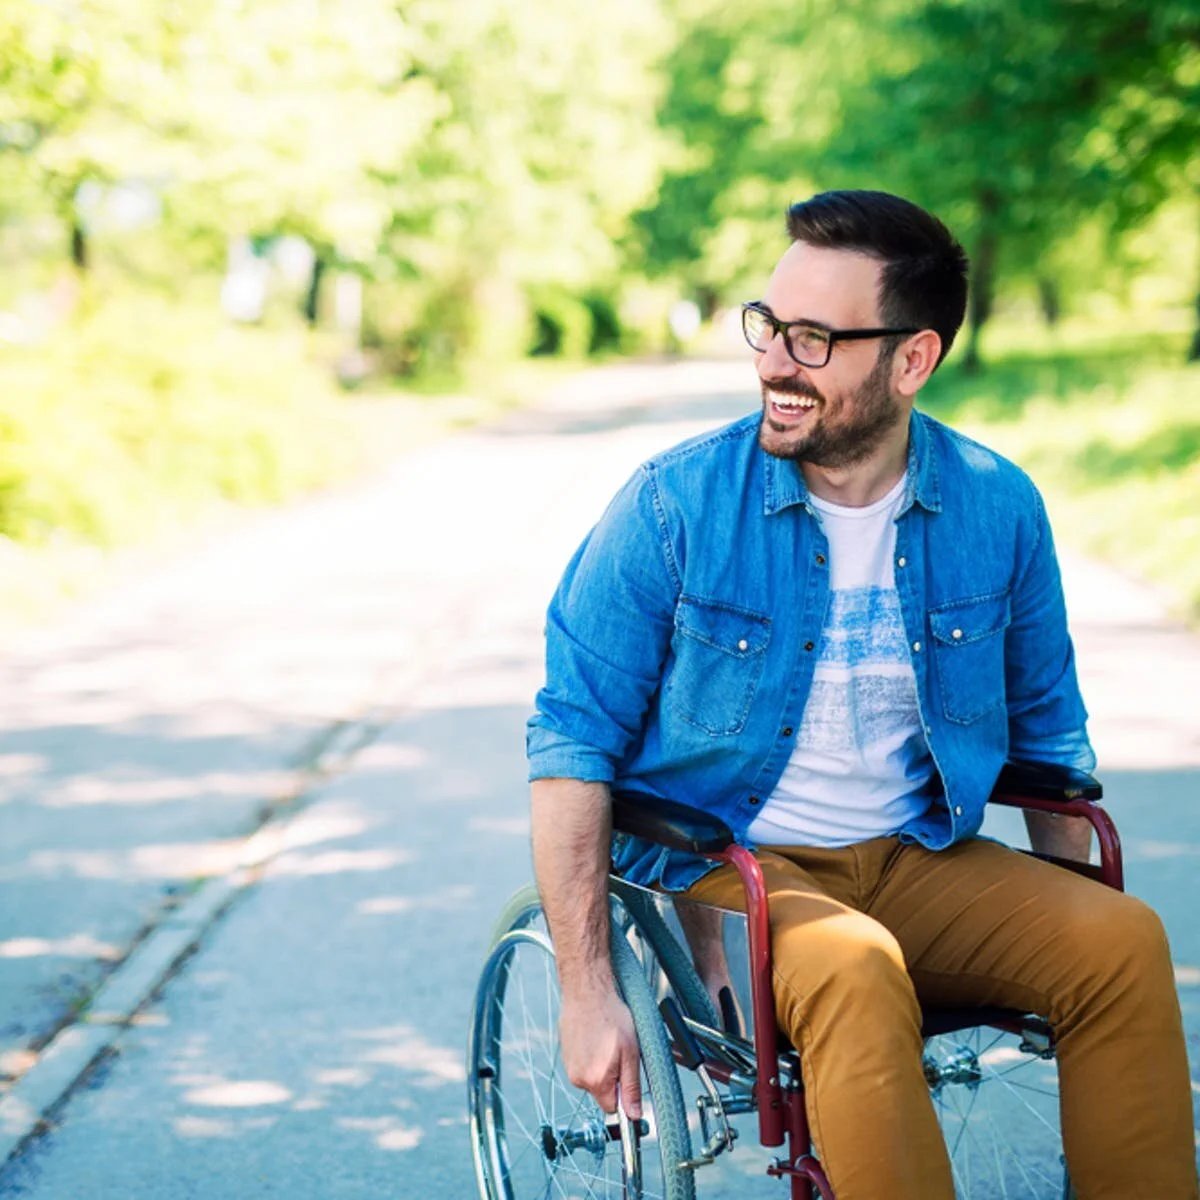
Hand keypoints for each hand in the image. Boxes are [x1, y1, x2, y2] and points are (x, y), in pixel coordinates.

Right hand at [559, 986, 642, 1117]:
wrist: (587, 992)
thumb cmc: (611, 1016)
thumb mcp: (631, 1052)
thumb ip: (632, 1087)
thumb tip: (634, 1115)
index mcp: (596, 1080)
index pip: (612, 1108)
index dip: (623, 1094)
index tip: (627, 1075)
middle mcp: (578, 1078)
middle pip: (602, 1093)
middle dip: (613, 1078)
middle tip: (618, 1052)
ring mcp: (569, 1067)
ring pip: (592, 1078)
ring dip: (601, 1066)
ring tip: (605, 1040)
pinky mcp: (565, 1056)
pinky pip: (583, 1066)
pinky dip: (591, 1056)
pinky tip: (595, 1037)